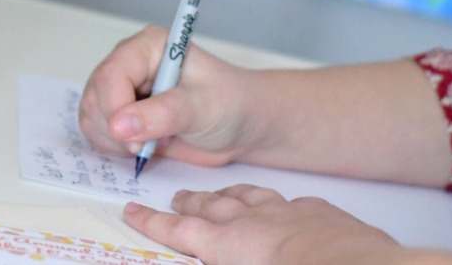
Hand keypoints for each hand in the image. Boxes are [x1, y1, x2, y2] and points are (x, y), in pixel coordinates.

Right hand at [78, 25, 257, 166]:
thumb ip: (163, 114)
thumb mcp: (202, 108)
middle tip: (147, 145)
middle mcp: (129, 63)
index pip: (111, 75)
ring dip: (113, 141)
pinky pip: (96, 132)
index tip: (136, 142)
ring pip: (91, 116)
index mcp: (148, 47)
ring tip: (151, 142)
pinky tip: (143, 146)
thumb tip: (120, 126)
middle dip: (114, 130)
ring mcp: (121, 88)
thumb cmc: (229, 105)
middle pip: (94, 97)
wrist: (240, 125)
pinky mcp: (119, 113)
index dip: (116, 110)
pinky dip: (113, 148)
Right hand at [123, 185, 400, 264]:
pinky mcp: (318, 212)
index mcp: (226, 245)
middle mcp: (251, 221)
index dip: (153, 221)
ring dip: (230, 194)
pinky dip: (279, 202)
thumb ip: (217, 259)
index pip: (180, 230)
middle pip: (211, 206)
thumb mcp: (235, 263)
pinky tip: (282, 204)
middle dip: (190, 202)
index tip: (133, 210)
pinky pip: (291, 202)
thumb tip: (204, 254)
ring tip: (220, 194)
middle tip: (177, 198)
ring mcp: (286, 212)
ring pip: (249, 195)